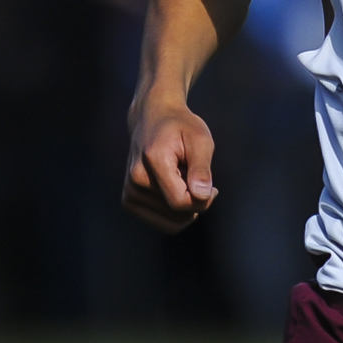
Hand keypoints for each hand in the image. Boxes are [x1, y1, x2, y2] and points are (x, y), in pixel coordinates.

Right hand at [123, 101, 217, 232]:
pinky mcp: (129, 201)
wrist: (151, 119)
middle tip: (195, 178)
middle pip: (178, 215)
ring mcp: (129, 192)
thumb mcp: (200, 139)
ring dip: (185, 206)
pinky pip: (163, 224)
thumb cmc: (180, 127)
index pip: (181, 202)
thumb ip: (202, 168)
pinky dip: (175, 212)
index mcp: (152, 161)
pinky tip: (174, 190)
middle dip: (195, 202)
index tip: (213, 188)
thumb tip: (202, 196)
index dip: (203, 200)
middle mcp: (135, 179)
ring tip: (181, 181)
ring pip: (172, 223)